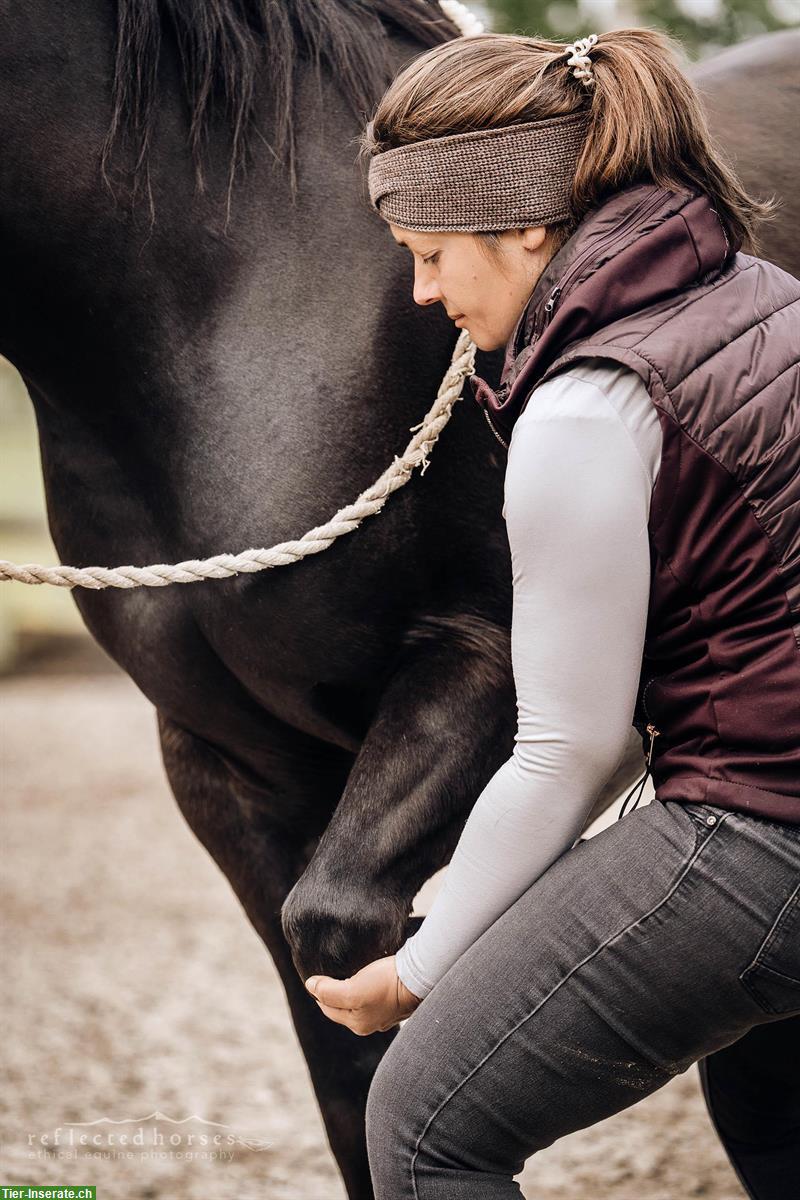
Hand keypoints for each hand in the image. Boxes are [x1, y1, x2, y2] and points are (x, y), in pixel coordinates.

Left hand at [305, 954, 422, 1034]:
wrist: (418, 978)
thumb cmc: (386, 985)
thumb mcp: (352, 990)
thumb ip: (329, 991)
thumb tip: (310, 986)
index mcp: (357, 1024)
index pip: (328, 1008)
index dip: (319, 992)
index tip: (317, 975)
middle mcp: (370, 1023)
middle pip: (343, 1006)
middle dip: (334, 992)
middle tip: (329, 973)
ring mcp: (384, 1013)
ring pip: (358, 1000)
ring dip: (350, 988)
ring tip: (347, 973)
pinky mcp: (395, 1001)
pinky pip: (373, 994)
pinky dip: (366, 986)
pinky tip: (368, 976)